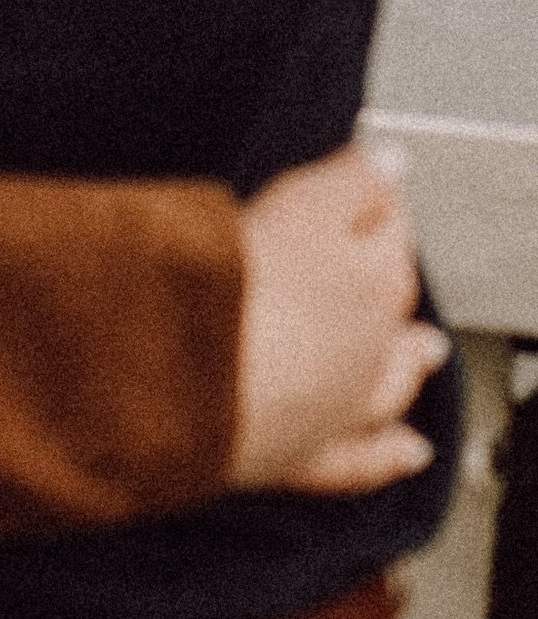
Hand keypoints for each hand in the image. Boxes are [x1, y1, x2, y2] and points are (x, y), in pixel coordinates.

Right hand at [230, 141, 446, 495]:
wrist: (192, 379)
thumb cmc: (238, 288)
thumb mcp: (299, 205)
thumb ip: (353, 179)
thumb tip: (393, 160)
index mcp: (368, 276)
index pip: (387, 220)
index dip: (376, 193)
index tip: (368, 178)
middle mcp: (367, 344)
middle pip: (392, 295)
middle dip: (393, 267)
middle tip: (384, 241)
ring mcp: (341, 404)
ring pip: (392, 379)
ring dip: (411, 361)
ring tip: (427, 350)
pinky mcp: (307, 454)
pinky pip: (362, 459)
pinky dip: (389, 454)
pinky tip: (409, 450)